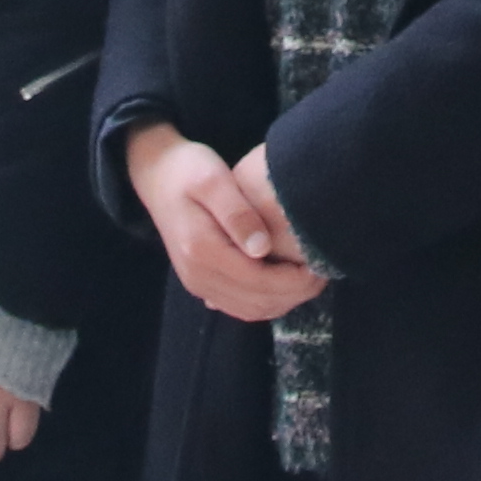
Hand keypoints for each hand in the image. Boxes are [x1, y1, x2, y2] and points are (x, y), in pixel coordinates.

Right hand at [124, 126, 323, 323]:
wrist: (157, 176)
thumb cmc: (188, 170)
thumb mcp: (213, 180)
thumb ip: (237, 214)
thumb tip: (262, 248)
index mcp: (202, 252)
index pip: (258, 282)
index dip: (294, 280)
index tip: (320, 265)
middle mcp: (198, 276)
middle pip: (257, 302)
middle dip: (295, 293)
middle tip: (323, 272)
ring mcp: (198, 284)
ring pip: (250, 310)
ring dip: (283, 301)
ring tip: (309, 278)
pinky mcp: (202, 284)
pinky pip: (239, 307)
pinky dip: (266, 302)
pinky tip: (285, 284)